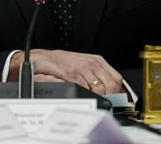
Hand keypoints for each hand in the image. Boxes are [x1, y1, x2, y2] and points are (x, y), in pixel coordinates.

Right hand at [8, 49, 122, 94]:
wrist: (42, 59)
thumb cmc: (61, 63)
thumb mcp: (83, 65)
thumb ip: (95, 75)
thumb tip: (110, 89)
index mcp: (96, 61)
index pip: (116, 78)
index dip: (117, 91)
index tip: (115, 99)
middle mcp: (91, 63)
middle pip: (111, 85)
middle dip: (110, 96)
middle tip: (105, 102)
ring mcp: (83, 69)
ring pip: (100, 89)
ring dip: (98, 97)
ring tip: (93, 99)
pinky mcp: (73, 74)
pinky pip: (86, 89)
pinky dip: (86, 95)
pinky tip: (82, 95)